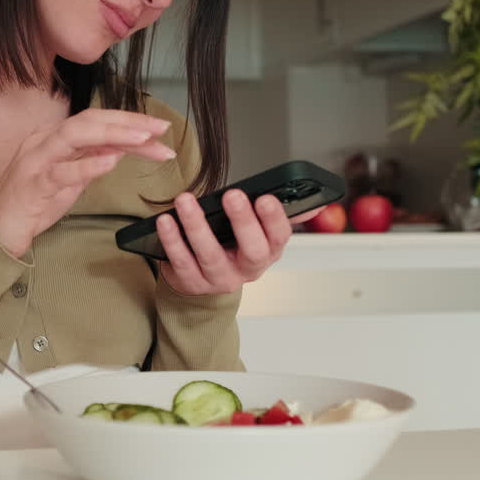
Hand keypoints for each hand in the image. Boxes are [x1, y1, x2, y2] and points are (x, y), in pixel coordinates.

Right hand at [0, 109, 176, 257]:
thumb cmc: (34, 202)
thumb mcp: (69, 179)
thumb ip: (90, 160)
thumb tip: (121, 149)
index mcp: (54, 136)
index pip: (97, 120)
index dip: (130, 121)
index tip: (160, 129)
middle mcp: (44, 140)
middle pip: (90, 120)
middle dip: (128, 122)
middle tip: (161, 129)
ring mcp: (36, 160)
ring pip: (75, 136)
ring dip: (113, 135)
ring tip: (144, 138)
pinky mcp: (32, 185)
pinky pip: (60, 172)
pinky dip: (86, 165)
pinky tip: (111, 162)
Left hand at [156, 191, 323, 295]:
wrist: (205, 284)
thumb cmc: (232, 247)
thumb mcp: (259, 234)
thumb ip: (279, 216)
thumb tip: (315, 202)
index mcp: (268, 251)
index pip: (279, 237)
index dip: (274, 219)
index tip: (264, 198)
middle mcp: (247, 269)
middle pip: (251, 250)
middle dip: (243, 222)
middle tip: (232, 195)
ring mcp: (219, 280)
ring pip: (210, 255)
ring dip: (197, 226)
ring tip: (185, 200)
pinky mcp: (191, 284)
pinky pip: (181, 262)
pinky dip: (172, 241)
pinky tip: (165, 221)